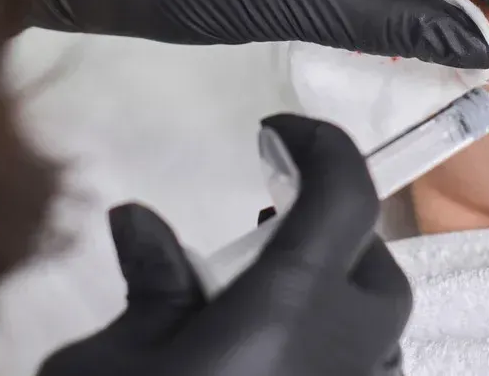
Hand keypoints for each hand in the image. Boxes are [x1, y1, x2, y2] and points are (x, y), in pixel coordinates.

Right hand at [36, 115, 407, 375]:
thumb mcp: (110, 362)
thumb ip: (149, 287)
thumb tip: (142, 226)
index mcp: (285, 317)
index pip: (345, 196)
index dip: (320, 147)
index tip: (276, 137)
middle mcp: (341, 366)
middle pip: (378, 279)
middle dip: (333, 244)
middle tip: (263, 240)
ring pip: (379, 345)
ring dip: (334, 315)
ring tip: (258, 317)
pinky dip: (331, 370)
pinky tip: (267, 374)